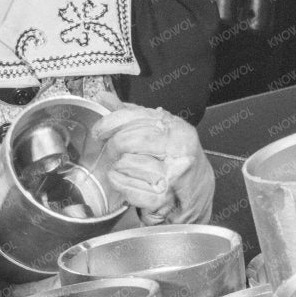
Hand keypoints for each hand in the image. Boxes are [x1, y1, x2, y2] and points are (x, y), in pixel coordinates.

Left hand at [90, 101, 214, 225]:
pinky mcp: (161, 198)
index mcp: (178, 129)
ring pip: (124, 164)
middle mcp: (178, 150)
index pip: (135, 117)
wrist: (196, 193)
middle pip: (126, 141)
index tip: (99, 131)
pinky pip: (126, 186)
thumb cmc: (175, 159)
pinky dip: (119, 182)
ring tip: (125, 167)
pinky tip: (124, 179)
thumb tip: (104, 98)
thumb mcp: (161, 132)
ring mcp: (171, 176)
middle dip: (112, 147)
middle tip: (112, 152)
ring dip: (117, 166)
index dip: (110, 123)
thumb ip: (133, 114)